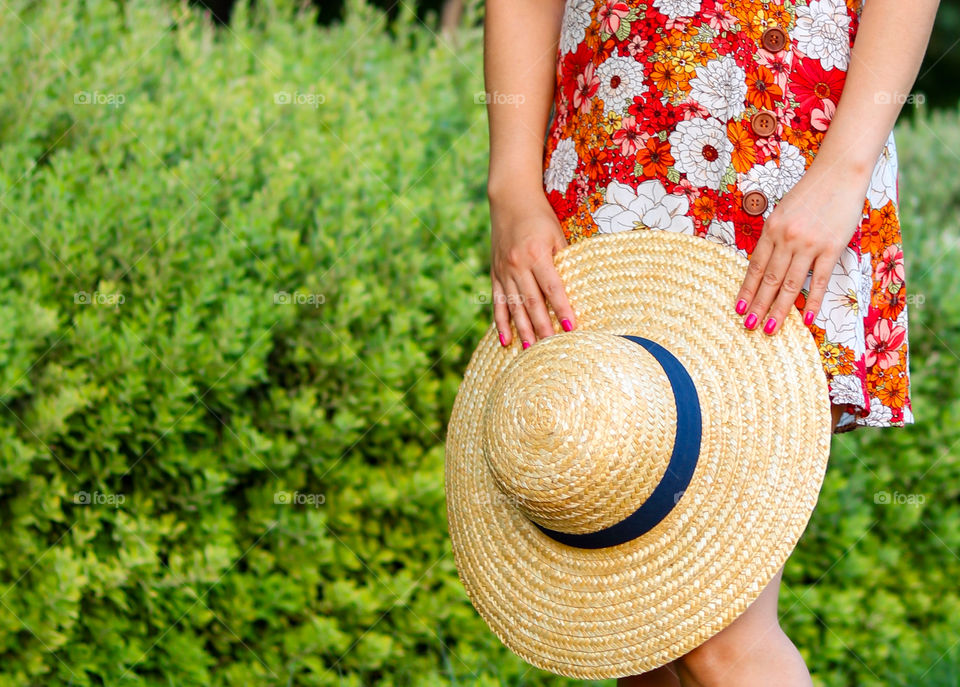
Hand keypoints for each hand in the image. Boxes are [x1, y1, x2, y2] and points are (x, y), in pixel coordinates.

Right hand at [489, 191, 576, 347]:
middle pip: (532, 302)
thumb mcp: (556, 234)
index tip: (571, 328)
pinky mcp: (495, 274)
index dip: (562, 309)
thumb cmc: (540, 217)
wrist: (510, 199)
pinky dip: (501, 322)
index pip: (552, 288)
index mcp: (536, 254)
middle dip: (543, 327)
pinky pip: (498, 302)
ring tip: (531, 349)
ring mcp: (503, 271)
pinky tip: (506, 339)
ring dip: (523, 329)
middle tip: (552, 347)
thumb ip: (562, 260)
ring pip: (514, 306)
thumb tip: (573, 289)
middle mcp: (517, 265)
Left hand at [733, 163, 869, 334]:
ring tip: (770, 329)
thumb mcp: (783, 212)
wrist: (840, 173)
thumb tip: (766, 264)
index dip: (746, 290)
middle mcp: (786, 239)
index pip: (754, 267)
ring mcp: (809, 244)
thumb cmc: (811, 192)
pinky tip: (806, 318)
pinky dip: (812, 300)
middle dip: (758, 306)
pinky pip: (819, 280)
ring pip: (789, 284)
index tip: (739, 308)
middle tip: (749, 327)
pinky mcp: (831, 247)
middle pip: (768, 279)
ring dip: (779, 309)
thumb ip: (775, 237)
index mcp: (771, 229)